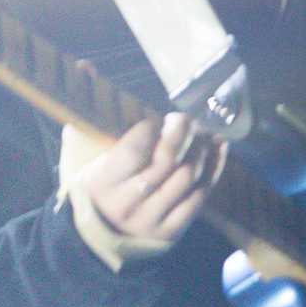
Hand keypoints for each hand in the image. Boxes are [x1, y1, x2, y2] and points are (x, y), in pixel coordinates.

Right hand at [60, 112, 222, 271]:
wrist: (103, 229)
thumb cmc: (102, 181)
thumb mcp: (90, 155)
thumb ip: (103, 125)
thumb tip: (99, 75)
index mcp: (101, 182)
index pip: (133, 150)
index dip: (152, 129)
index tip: (157, 121)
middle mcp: (125, 204)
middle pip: (166, 161)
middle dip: (182, 132)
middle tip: (185, 121)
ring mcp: (150, 220)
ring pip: (187, 177)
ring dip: (200, 149)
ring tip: (200, 135)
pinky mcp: (170, 231)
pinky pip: (200, 197)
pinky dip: (213, 169)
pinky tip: (216, 150)